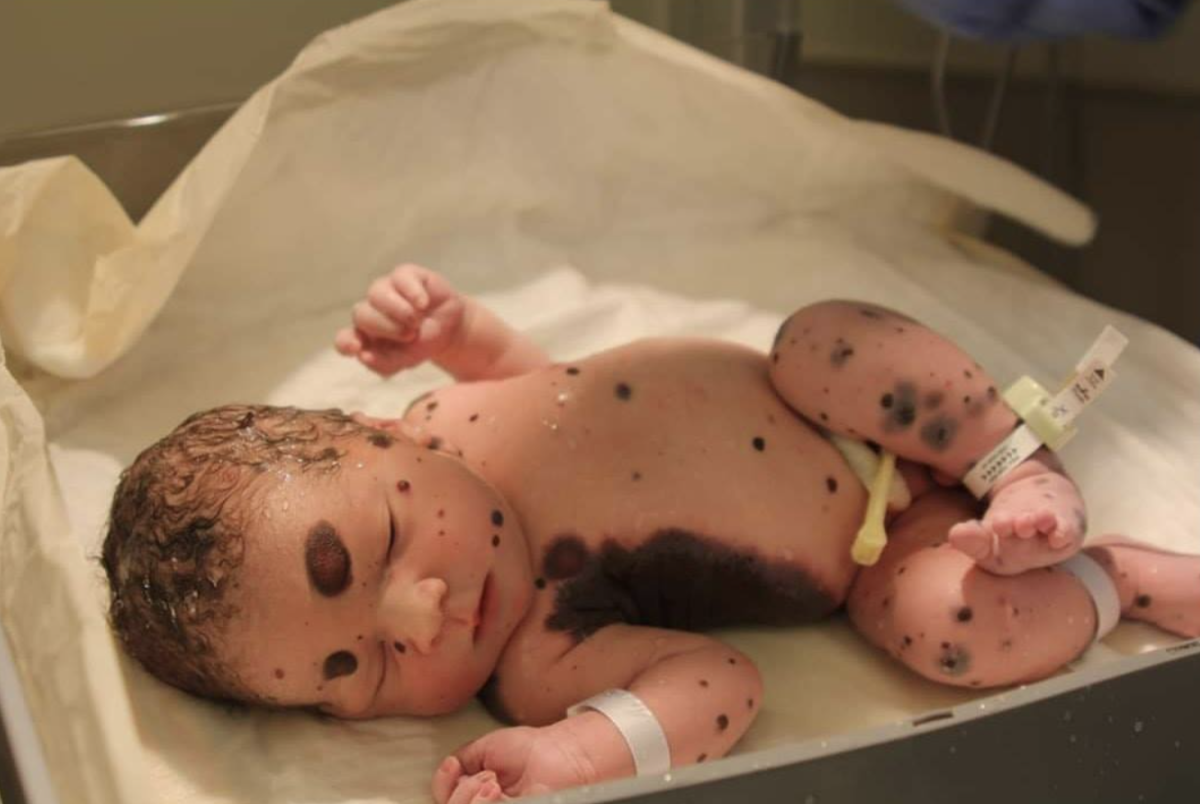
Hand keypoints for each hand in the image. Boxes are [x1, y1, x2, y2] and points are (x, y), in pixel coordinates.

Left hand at [335, 264, 465, 375]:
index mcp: (364, 335)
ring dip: (397, 309)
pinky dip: (411, 292)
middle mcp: (370, 310)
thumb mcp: (405, 360)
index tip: (358, 348)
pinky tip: (423, 303)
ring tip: (415, 320)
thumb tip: (364, 356)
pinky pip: (400, 278)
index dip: (347, 342)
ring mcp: (385, 290)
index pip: (344, 339)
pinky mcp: (404, 275)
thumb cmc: (420, 344)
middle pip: (361, 314)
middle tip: (409, 335)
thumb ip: (384, 364)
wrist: (449, 329)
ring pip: (376, 294)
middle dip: (385, 327)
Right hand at [431, 726, 595, 802]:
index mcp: (473, 788)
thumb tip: (447, 770)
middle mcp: (482, 802)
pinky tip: (495, 790)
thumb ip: (462, 759)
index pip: (443, 796)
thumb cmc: (529, 748)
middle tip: (484, 777)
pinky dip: (483, 802)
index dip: (442, 783)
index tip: (452, 766)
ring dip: (469, 797)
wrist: (557, 753)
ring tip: (492, 783)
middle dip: (460, 792)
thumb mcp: (486, 747)